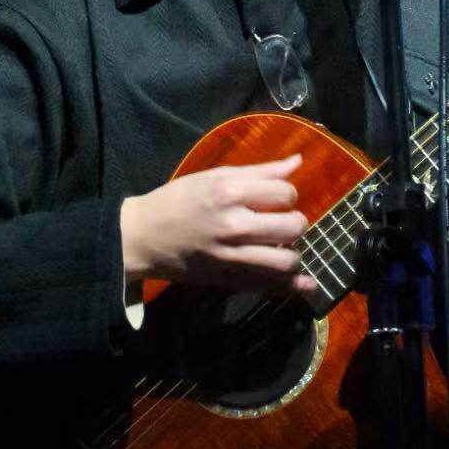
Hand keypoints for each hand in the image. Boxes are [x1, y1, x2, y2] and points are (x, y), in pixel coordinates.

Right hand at [120, 153, 315, 294]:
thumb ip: (260, 171)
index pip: (286, 193)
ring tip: (283, 246)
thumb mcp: (215, 177)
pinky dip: (292, 285)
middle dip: (295, 222)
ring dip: (294, 252)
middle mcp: (233, 225)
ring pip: (287, 260)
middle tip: (281, 222)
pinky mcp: (227, 280)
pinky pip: (269, 286)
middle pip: (294, 226)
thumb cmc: (178, 200)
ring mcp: (231, 256)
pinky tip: (306, 284)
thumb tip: (297, 161)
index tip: (276, 198)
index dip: (287, 194)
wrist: (143, 236)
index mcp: (230, 192)